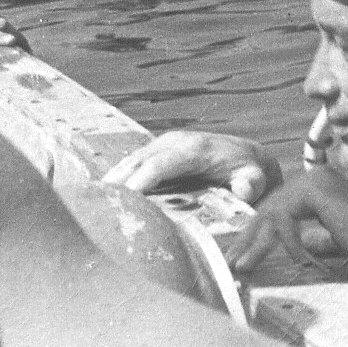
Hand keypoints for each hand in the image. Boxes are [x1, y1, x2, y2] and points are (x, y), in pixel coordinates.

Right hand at [102, 130, 282, 203]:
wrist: (247, 155)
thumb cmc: (249, 171)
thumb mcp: (255, 178)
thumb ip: (251, 184)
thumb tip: (243, 190)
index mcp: (194, 149)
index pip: (160, 164)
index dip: (141, 180)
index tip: (126, 198)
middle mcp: (175, 142)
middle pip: (138, 160)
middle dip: (118, 181)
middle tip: (98, 204)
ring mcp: (164, 144)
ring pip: (131, 160)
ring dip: (113, 178)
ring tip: (93, 201)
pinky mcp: (159, 151)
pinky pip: (134, 162)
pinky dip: (118, 176)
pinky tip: (105, 195)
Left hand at [225, 167, 347, 272]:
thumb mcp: (335, 242)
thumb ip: (315, 239)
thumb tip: (296, 245)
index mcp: (319, 186)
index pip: (278, 208)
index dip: (258, 234)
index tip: (244, 256)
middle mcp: (314, 177)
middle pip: (269, 208)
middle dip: (249, 238)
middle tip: (233, 263)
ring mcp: (314, 181)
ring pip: (271, 214)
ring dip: (256, 244)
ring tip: (243, 267)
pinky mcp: (315, 191)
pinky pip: (285, 220)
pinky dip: (288, 243)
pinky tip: (299, 262)